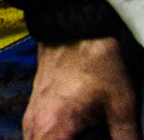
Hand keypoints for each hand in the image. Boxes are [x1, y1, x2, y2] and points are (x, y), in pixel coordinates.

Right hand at [25, 38, 139, 138]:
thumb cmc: (94, 62)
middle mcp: (35, 127)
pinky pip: (40, 138)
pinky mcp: (36, 112)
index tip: (102, 139)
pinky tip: (81, 133)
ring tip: (91, 132)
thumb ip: (126, 138)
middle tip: (101, 134)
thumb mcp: (121, 106)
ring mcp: (32, 119)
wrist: (73, 30)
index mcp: (53, 130)